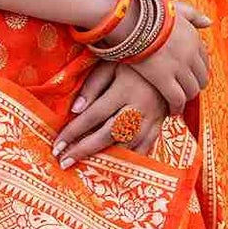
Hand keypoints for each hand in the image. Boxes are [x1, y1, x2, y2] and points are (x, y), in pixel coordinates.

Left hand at [52, 62, 168, 167]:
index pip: (93, 115)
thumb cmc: (134, 62)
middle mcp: (139, 108)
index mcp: (125, 90)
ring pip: (126, 145)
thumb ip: (93, 86)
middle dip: (84, 150)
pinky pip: (144, 148)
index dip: (73, 132)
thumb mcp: (111, 64)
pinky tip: (114, 165)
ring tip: (85, 166)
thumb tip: (75, 110)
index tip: (57, 145)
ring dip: (105, 158)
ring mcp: (152, 119)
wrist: (170, 62)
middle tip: (64, 162)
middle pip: (108, 135)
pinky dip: (129, 159)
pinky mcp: (160, 125)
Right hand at [126, 0, 211, 113]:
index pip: (204, 60)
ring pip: (191, 90)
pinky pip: (177, 99)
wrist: (129, 19)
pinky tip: (171, 111)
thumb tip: (208, 22)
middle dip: (194, 85)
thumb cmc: (147, 12)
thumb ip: (193, 15)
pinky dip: (176, 107)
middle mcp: (190, 54)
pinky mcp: (164, 79)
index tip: (189, 74)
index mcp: (194, 38)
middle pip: (201, 77)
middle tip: (184, 91)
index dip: (197, 69)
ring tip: (177, 102)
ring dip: (186, 98)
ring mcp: (179, 67)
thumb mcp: (175, 8)